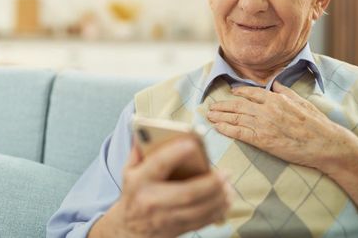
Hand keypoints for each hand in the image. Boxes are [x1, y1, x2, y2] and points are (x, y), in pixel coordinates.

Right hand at [102, 138, 232, 237]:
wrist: (129, 230)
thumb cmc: (133, 194)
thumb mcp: (128, 171)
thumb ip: (139, 151)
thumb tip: (148, 130)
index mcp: (140, 180)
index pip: (158, 164)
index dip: (175, 153)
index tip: (192, 144)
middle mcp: (152, 200)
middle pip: (186, 193)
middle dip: (210, 183)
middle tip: (226, 173)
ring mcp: (165, 218)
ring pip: (198, 210)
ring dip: (218, 198)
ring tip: (229, 186)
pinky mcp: (177, 229)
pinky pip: (201, 222)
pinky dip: (217, 212)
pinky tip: (226, 201)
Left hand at [207, 81, 347, 171]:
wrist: (324, 143)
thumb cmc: (316, 124)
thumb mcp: (301, 102)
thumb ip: (286, 92)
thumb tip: (277, 83)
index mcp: (275, 99)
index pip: (251, 93)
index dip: (238, 93)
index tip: (230, 93)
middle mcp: (266, 110)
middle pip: (238, 106)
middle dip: (223, 106)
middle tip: (211, 106)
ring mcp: (263, 125)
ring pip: (236, 118)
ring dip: (220, 116)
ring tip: (209, 115)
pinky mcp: (262, 140)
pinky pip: (239, 133)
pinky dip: (226, 129)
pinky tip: (217, 127)